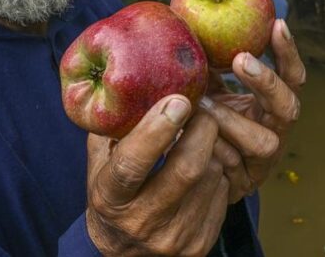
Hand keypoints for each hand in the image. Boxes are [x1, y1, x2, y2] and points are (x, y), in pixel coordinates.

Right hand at [85, 95, 229, 256]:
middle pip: (188, 169)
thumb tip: (135, 85)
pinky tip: (204, 168)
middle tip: (201, 109)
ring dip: (211, 150)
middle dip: (202, 130)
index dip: (156, 130)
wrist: (123, 251)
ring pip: (212, 175)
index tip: (177, 100)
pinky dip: (218, 173)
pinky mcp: (200, 244)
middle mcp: (142, 222)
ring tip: (198, 141)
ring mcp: (175, 237)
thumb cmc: (113, 193)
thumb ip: (114, 128)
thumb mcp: (101, 161)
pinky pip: (223, 193)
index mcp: (110, 197)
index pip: (132, 163)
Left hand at [201, 19, 305, 202]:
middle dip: (266, 82)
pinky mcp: (245, 184)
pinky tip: (195, 138)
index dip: (287, 52)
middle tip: (239, 58)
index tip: (276, 23)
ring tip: (204, 104)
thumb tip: (187, 20)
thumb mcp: (203, 87)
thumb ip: (204, 63)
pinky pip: (237, 168)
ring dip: (233, 120)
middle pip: (289, 107)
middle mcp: (274, 130)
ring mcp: (263, 160)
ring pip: (264, 142)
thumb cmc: (198, 120)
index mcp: (270, 104)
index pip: (291, 76)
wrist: (185, 175)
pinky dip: (217, 150)